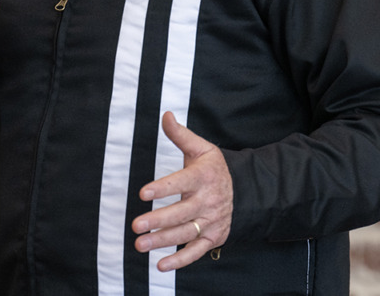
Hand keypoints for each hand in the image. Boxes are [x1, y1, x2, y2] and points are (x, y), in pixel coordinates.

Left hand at [132, 112, 232, 271]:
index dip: (162, 188)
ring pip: (185, 233)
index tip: (143, 193)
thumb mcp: (201, 148)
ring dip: (162, 241)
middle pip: (181, 213)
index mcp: (204, 176)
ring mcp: (211, 221)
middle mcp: (208, 201)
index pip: (181, 182)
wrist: (243, 190)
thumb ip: (180, 135)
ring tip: (139, 244)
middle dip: (158, 221)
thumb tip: (166, 115)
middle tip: (136, 226)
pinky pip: (195, 252)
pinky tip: (160, 265)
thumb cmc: (213, 168)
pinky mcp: (212, 237)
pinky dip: (179, 261)